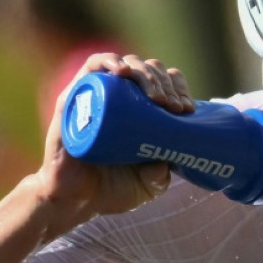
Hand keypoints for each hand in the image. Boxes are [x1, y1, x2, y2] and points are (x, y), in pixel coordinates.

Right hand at [34, 53, 194, 240]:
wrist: (75, 200)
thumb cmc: (113, 189)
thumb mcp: (149, 184)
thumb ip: (162, 174)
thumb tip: (171, 156)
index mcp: (143, 110)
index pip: (166, 82)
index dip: (179, 88)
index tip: (187, 110)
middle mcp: (122, 97)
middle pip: (149, 70)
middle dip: (166, 83)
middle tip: (174, 107)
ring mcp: (99, 94)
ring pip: (127, 65)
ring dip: (146, 73)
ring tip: (156, 97)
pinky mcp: (76, 96)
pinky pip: (92, 67)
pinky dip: (110, 61)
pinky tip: (123, 72)